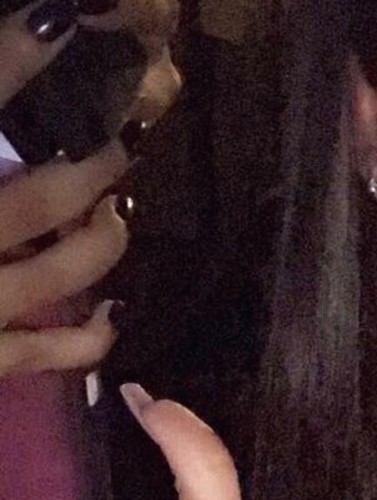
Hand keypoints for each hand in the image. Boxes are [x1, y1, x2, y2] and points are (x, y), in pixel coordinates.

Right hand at [0, 0, 181, 376]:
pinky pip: (53, 351)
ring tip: (119, 207)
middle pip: (39, 201)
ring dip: (103, 237)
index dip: (16, 56)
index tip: (64, 18)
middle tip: (121, 137)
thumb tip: (23, 36)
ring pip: (60, 271)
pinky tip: (115, 311)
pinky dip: (93, 334)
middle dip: (91, 166)